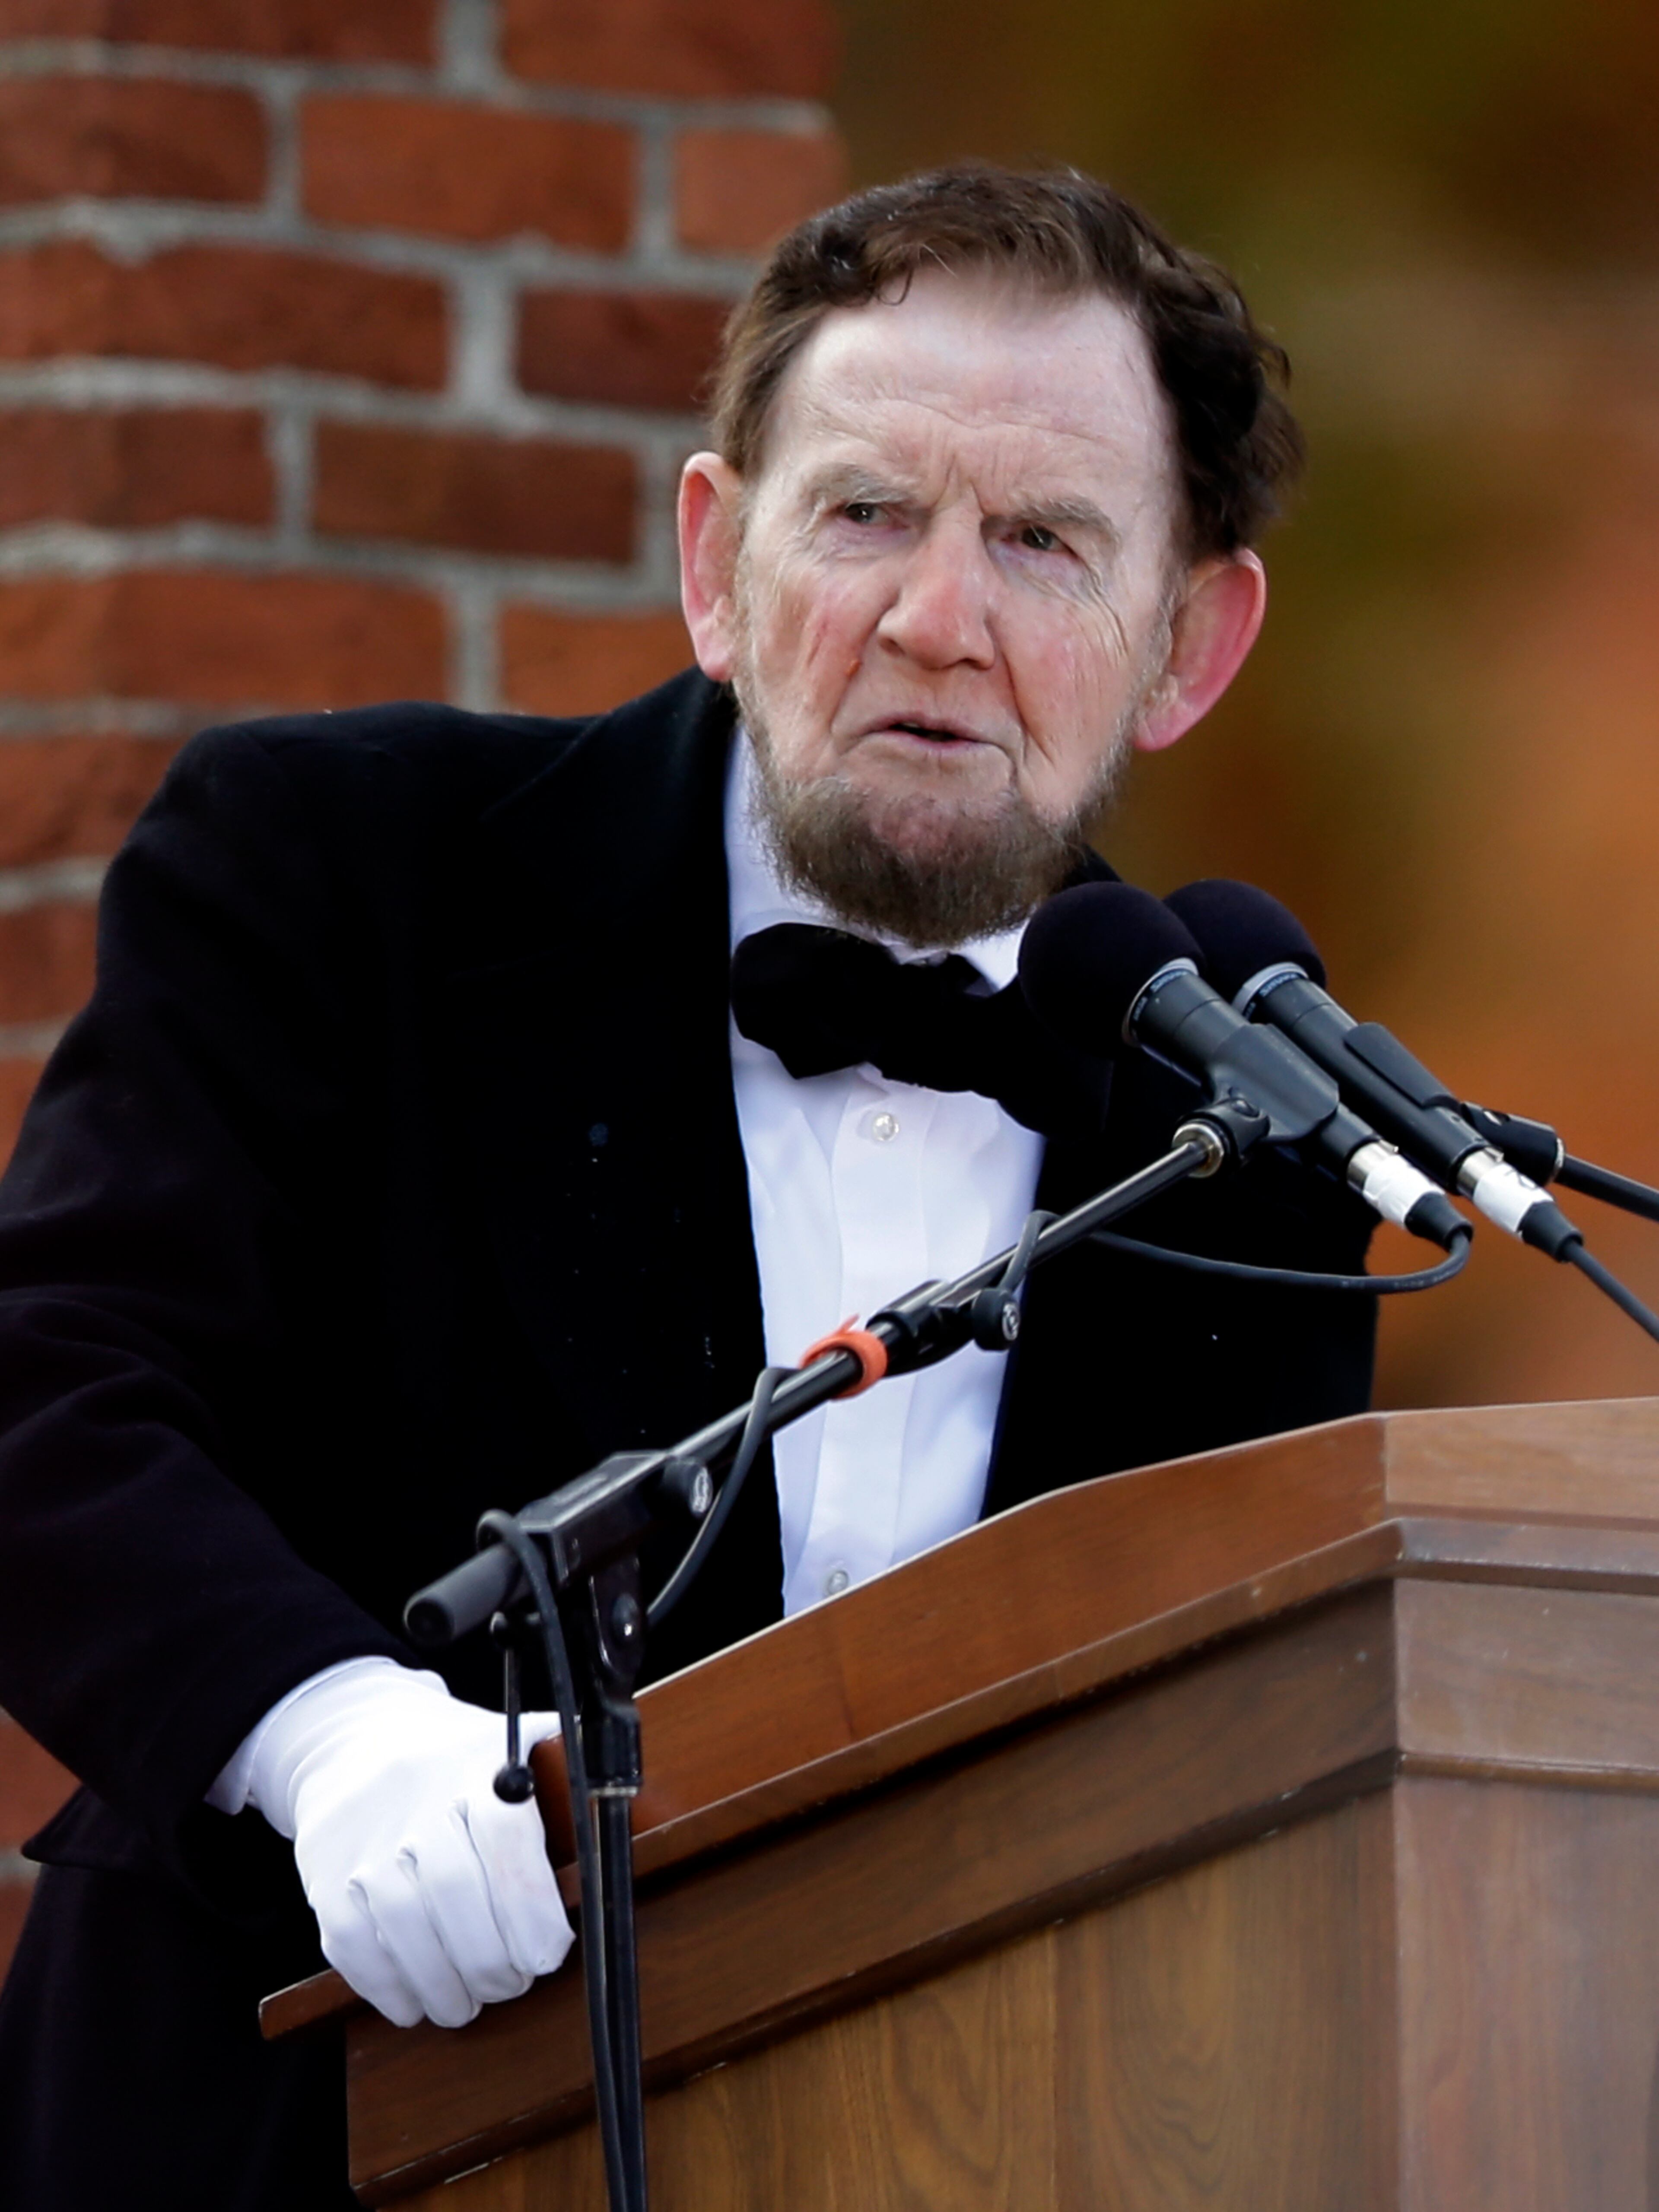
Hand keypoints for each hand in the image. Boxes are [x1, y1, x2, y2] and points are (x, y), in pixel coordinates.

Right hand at [249, 1662, 571, 2027]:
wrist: (354, 1740)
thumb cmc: (457, 1757)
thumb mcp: (518, 1743)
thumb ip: (568, 1779)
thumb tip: (628, 1827)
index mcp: (477, 1767)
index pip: (506, 1841)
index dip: (531, 1909)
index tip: (549, 1952)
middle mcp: (415, 1802)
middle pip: (456, 1898)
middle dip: (493, 1961)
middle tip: (512, 1981)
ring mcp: (364, 1843)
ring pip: (405, 1932)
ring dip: (446, 1986)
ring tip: (470, 1998)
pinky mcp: (324, 1878)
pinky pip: (356, 1949)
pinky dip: (392, 1988)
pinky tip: (419, 1998)